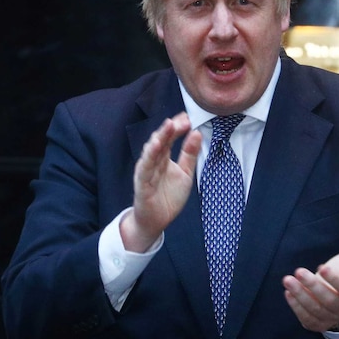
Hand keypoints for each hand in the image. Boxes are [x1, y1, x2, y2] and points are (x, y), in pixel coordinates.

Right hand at [121, 112, 201, 251]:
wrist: (156, 221)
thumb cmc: (168, 196)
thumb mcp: (185, 173)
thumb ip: (190, 154)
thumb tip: (197, 133)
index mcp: (163, 158)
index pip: (169, 138)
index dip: (178, 128)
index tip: (187, 117)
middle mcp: (154, 161)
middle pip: (161, 141)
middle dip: (171, 129)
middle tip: (182, 119)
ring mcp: (146, 171)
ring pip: (152, 150)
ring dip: (160, 137)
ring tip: (169, 125)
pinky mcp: (142, 183)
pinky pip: (145, 167)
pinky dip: (149, 156)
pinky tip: (155, 145)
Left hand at [282, 228, 338, 331]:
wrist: (338, 301)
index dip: (336, 280)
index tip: (322, 267)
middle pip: (329, 300)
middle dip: (313, 286)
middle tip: (299, 271)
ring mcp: (330, 318)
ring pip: (316, 310)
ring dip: (301, 296)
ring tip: (288, 280)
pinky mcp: (317, 325)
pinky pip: (307, 319)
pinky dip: (296, 308)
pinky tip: (288, 293)